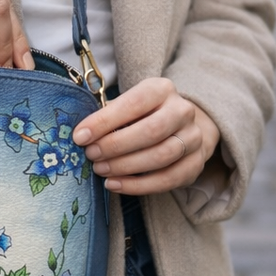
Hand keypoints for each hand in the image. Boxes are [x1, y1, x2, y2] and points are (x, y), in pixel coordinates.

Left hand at [71, 78, 219, 194]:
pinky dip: (137, 185)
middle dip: (115, 146)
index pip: (133, 104)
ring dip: (125, 166)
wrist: (181, 127)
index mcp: (162, 89)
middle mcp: (182, 111)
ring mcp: (193, 138)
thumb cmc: (143, 115)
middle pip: (150, 131)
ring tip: (100, 170)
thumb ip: (110, 116)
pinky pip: (167, 179)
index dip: (105, 122)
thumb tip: (81, 135)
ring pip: (160, 156)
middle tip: (91, 155)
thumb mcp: (128, 105)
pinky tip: (115, 184)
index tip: (80, 137)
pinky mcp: (195, 164)